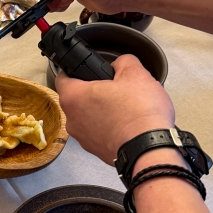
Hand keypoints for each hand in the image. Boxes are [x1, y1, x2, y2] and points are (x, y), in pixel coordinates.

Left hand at [55, 55, 174, 163]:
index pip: (62, 77)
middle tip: (113, 88)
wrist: (150, 149)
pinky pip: (98, 133)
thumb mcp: (136, 73)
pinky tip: (126, 123)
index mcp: (74, 97)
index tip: (81, 69)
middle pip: (77, 99)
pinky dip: (109, 127)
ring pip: (88, 117)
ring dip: (101, 111)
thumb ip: (123, 62)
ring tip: (123, 107)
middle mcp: (73, 120)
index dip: (73, 69)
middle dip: (93, 92)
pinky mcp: (96, 150)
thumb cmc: (139, 115)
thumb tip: (121, 64)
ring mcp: (83, 138)